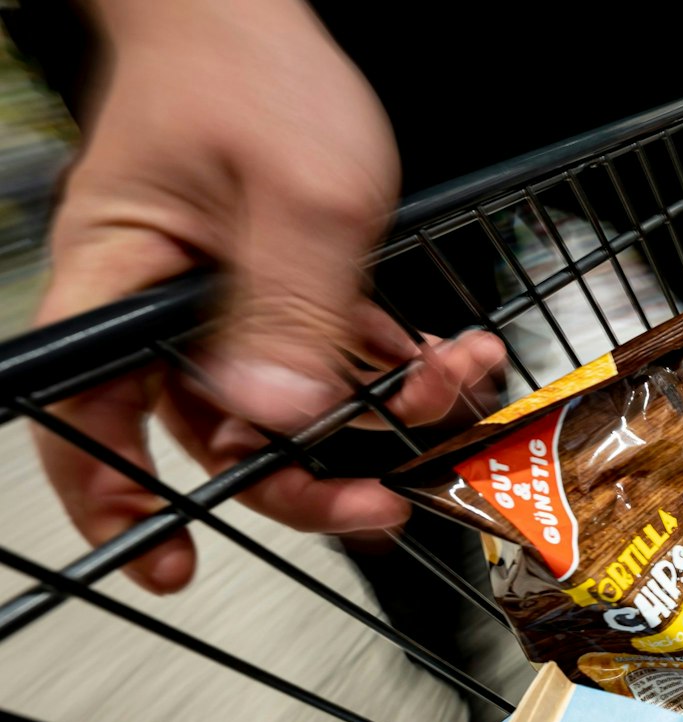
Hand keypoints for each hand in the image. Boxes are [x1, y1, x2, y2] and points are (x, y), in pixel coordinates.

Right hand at [35, 0, 501, 593]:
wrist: (252, 1)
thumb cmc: (252, 67)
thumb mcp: (302, 196)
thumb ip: (294, 309)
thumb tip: (280, 415)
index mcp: (122, 288)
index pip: (86, 421)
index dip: (118, 502)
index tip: (171, 557)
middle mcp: (161, 306)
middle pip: (211, 431)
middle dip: (304, 473)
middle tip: (377, 502)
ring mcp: (220, 297)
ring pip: (288, 398)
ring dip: (375, 410)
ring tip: (446, 389)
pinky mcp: (276, 283)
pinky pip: (327, 352)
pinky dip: (389, 362)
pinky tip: (448, 356)